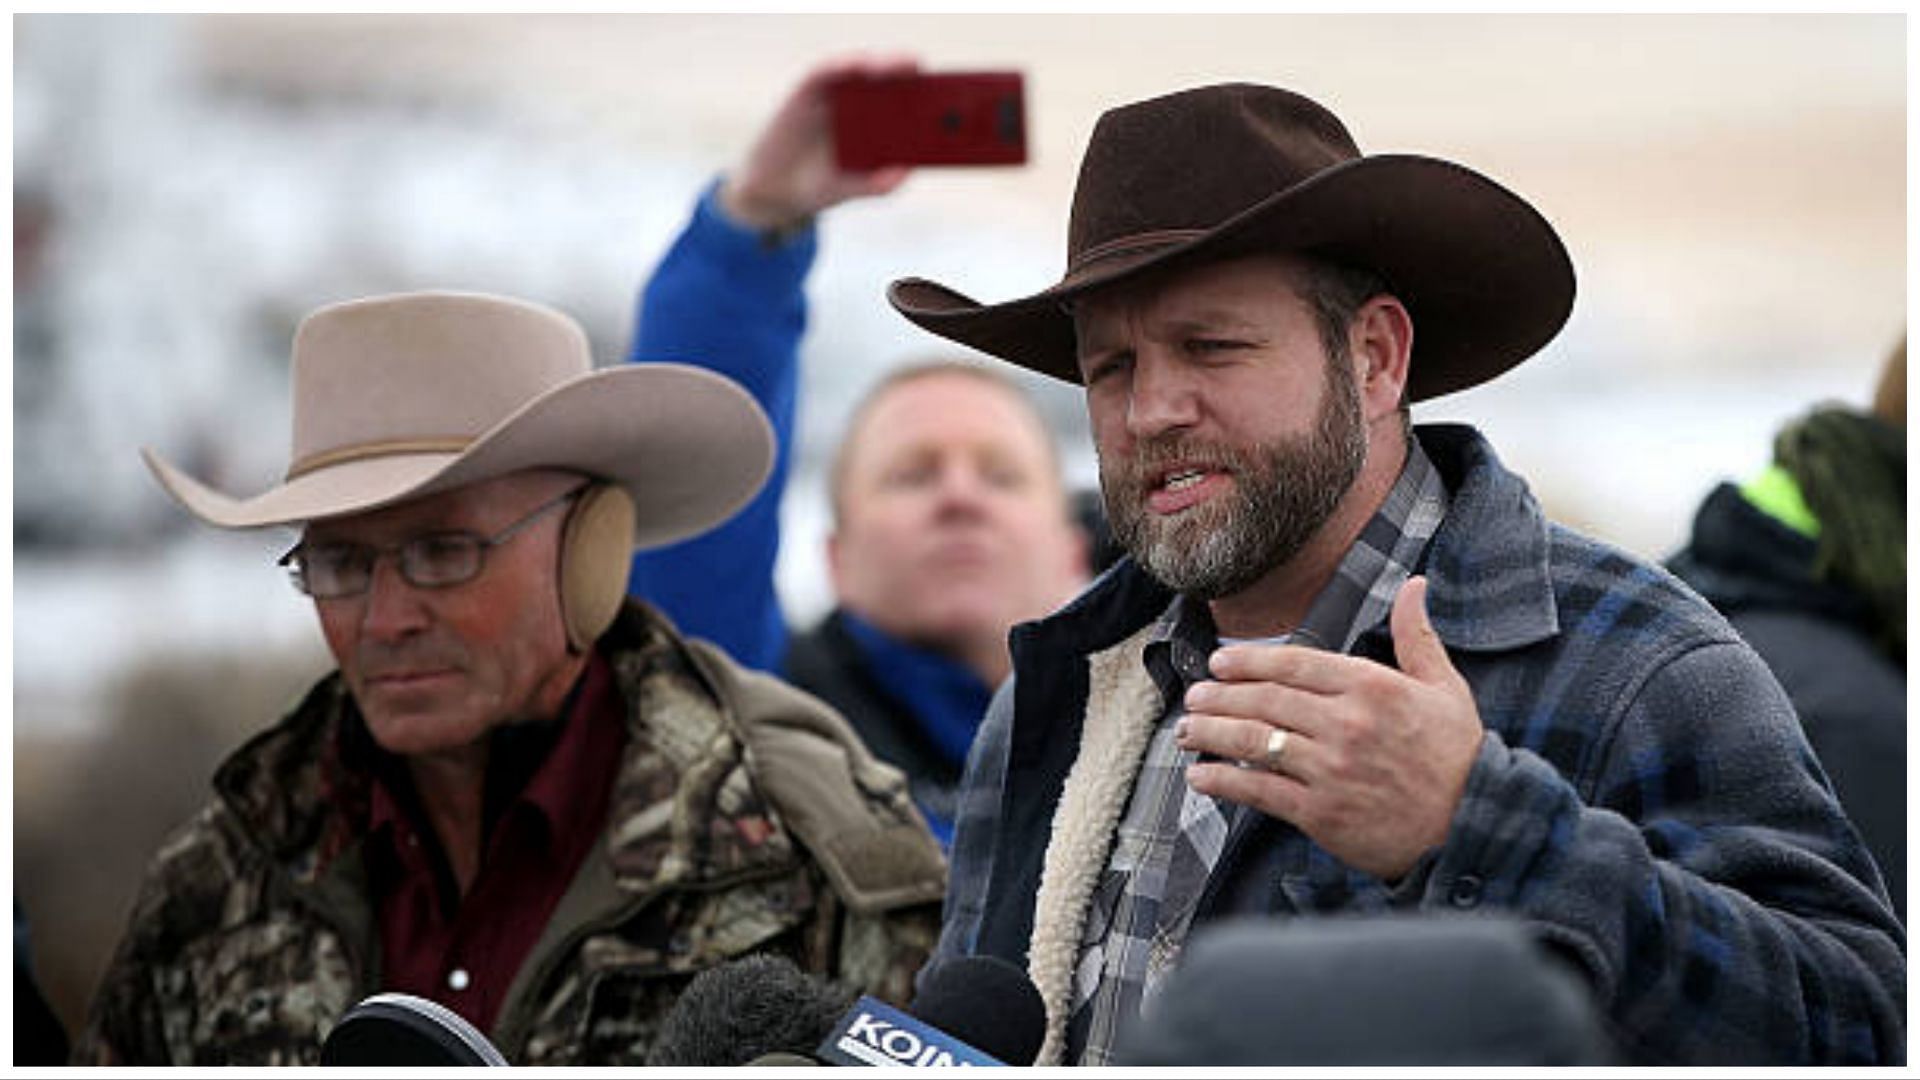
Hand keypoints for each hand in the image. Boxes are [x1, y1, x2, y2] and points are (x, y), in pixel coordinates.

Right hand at [719, 54, 918, 232]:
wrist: (775, 190)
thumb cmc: (821, 186)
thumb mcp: (851, 190)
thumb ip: (876, 184)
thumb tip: (904, 174)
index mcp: (878, 129)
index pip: (909, 106)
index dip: (930, 97)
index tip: (953, 97)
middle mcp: (861, 107)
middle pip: (892, 83)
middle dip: (911, 75)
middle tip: (927, 73)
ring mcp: (836, 97)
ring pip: (863, 72)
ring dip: (883, 64)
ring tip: (899, 67)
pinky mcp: (809, 91)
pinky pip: (827, 72)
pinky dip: (842, 65)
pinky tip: (855, 66)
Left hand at [1176, 576, 1483, 880]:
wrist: (1473, 826)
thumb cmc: (1457, 755)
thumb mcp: (1445, 687)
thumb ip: (1417, 636)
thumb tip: (1416, 585)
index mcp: (1372, 687)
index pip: (1294, 664)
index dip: (1248, 661)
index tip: (1220, 662)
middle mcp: (1346, 724)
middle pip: (1265, 700)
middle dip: (1220, 696)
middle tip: (1195, 696)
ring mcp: (1331, 770)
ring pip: (1254, 742)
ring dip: (1211, 733)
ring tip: (1186, 730)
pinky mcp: (1322, 813)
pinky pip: (1260, 792)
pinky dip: (1224, 782)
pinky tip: (1200, 775)